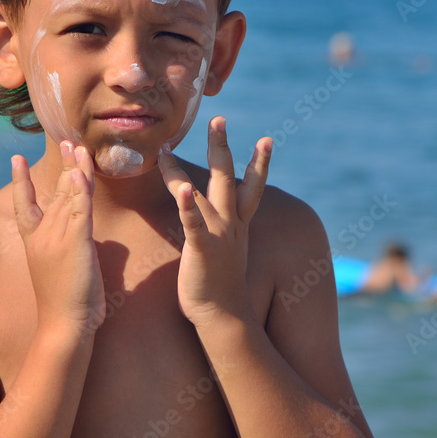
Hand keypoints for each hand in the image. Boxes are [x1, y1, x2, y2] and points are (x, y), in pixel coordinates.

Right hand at [11, 142, 105, 338]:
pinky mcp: (75, 243)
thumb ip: (70, 249)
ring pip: (68, 195)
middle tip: (66, 141)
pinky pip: (79, 209)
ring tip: (77, 147)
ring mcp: (58, 238)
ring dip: (75, 168)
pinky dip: (79, 189)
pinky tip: (80, 172)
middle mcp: (43, 236)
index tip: (15, 159)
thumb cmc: (66, 305)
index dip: (20, 181)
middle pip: (53, 192)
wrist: (64, 326)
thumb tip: (86, 240)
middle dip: (61, 165)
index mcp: (35, 243)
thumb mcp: (62, 270)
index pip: (23, 205)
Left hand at [158, 116, 271, 327]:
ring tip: (169, 146)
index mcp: (237, 225)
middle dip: (222, 147)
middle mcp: (231, 224)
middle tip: (218, 119)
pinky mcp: (203, 248)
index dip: (260, 164)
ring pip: (204, 192)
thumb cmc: (218, 287)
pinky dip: (186, 203)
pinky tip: (180, 187)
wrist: (224, 319)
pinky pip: (193, 221)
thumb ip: (219, 234)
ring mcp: (219, 234)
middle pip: (229, 178)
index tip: (267, 139)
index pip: (251, 187)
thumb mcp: (224, 253)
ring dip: (185, 168)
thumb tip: (212, 224)